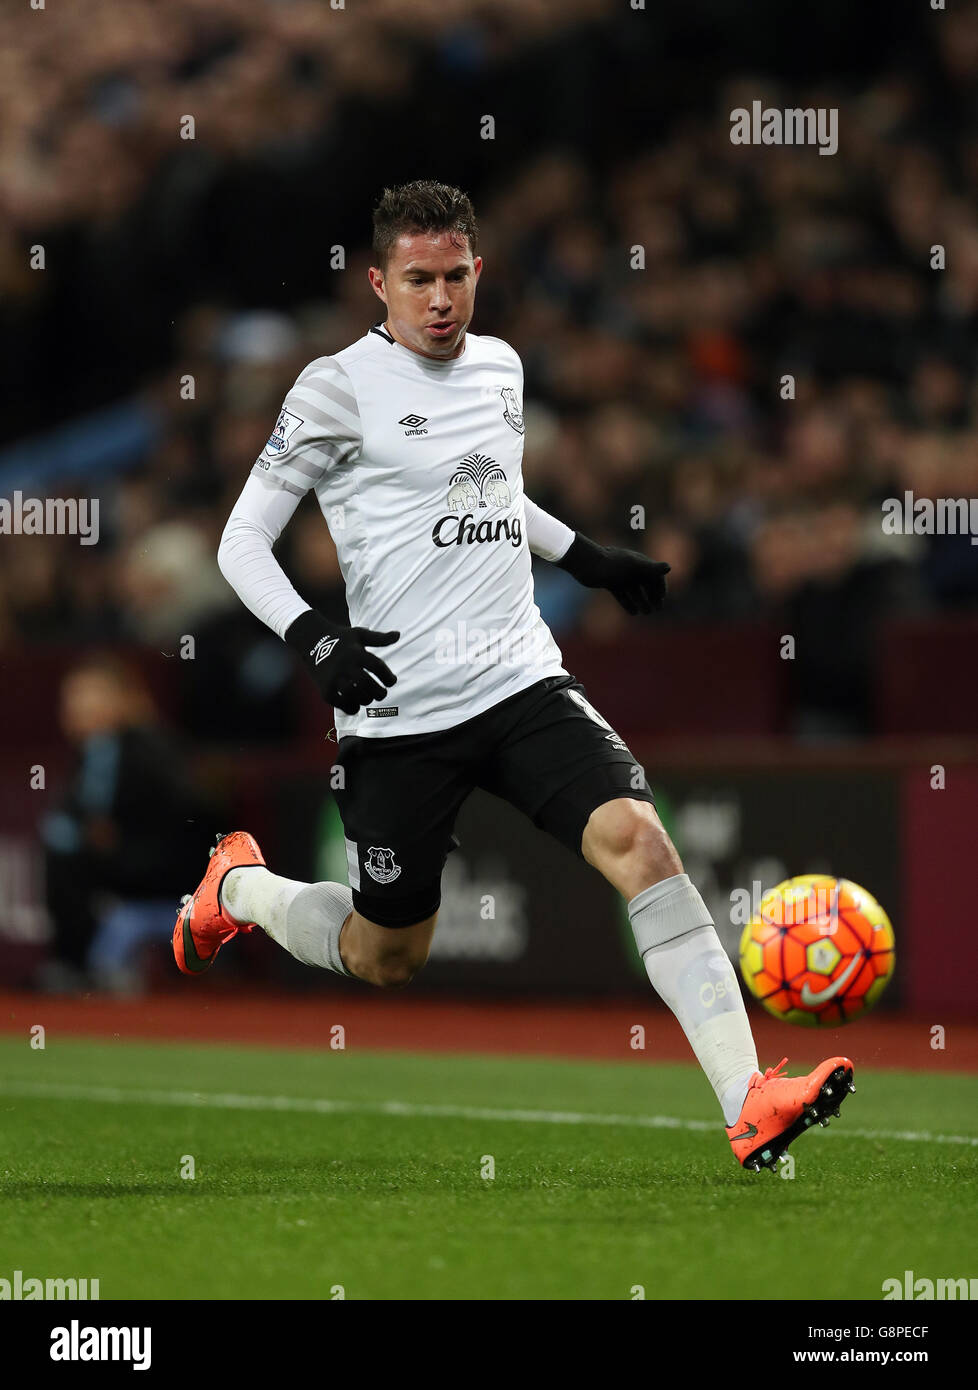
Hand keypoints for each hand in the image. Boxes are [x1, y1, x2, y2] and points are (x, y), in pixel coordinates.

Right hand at [284, 610, 398, 714]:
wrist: (311, 641)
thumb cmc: (340, 638)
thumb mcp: (360, 634)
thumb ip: (379, 638)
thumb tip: (398, 635)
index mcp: (356, 653)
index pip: (378, 667)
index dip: (388, 677)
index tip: (392, 681)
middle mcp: (345, 666)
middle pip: (367, 684)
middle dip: (380, 692)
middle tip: (382, 693)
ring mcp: (334, 678)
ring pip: (355, 695)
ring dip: (366, 700)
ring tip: (368, 697)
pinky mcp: (325, 689)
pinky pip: (341, 704)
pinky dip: (352, 708)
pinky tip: (356, 704)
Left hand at [556, 533, 669, 613]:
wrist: (587, 563)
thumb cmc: (612, 564)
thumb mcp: (633, 567)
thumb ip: (651, 568)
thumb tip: (670, 567)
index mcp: (638, 562)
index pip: (654, 573)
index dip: (660, 586)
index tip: (662, 599)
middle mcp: (630, 568)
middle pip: (646, 582)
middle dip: (652, 595)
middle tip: (657, 609)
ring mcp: (620, 575)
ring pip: (634, 590)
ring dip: (641, 601)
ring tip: (646, 613)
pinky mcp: (609, 582)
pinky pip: (622, 594)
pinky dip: (627, 602)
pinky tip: (633, 612)